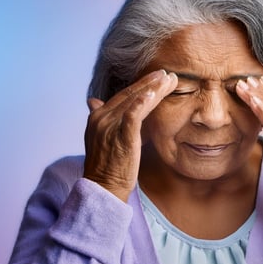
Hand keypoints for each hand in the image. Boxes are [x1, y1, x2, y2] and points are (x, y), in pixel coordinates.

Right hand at [83, 69, 177, 201]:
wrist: (103, 188)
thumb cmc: (108, 166)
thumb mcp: (103, 139)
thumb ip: (104, 118)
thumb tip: (94, 100)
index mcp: (98, 117)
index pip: (123, 96)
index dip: (140, 86)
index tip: (157, 78)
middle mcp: (101, 118)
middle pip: (130, 95)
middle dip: (150, 83)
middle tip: (168, 74)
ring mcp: (109, 126)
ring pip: (134, 101)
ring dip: (153, 89)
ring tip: (168, 80)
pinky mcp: (120, 136)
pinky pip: (132, 115)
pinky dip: (142, 103)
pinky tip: (153, 93)